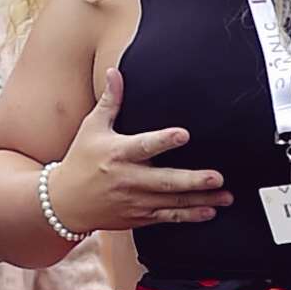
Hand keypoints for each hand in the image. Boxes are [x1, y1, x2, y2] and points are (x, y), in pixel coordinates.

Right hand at [47, 68, 231, 232]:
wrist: (65, 202)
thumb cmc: (80, 160)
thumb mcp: (91, 128)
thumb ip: (111, 102)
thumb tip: (115, 72)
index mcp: (116, 154)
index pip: (143, 146)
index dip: (163, 140)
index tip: (184, 134)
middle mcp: (126, 179)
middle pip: (164, 180)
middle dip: (192, 180)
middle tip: (218, 176)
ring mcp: (134, 201)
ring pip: (172, 202)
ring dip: (201, 200)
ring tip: (225, 195)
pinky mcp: (138, 216)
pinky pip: (167, 217)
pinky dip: (189, 216)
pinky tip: (209, 211)